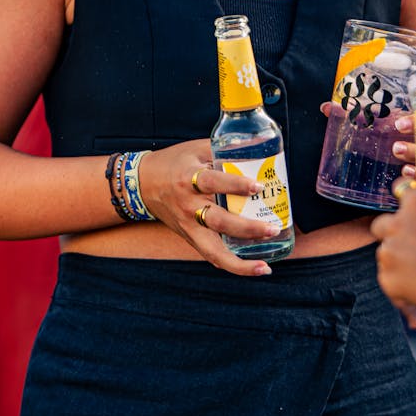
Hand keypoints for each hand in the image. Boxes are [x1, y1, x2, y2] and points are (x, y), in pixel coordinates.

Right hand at [139, 140, 279, 275]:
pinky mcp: (190, 238)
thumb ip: (225, 149)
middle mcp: (188, 206)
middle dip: (247, 228)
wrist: (142, 184)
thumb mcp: (197, 149)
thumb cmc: (175, 163)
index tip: (258, 186)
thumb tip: (259, 146)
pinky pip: (211, 256)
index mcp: (188, 179)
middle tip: (273, 228)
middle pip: (218, 221)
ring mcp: (188, 226)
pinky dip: (232, 265)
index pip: (212, 182)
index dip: (236, 185)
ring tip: (264, 266)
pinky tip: (254, 268)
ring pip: (213, 250)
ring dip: (240, 262)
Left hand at [370, 184, 415, 311]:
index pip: (401, 188)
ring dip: (398, 260)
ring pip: (386, 253)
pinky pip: (389, 278)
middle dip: (392, 233)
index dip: (405, 199)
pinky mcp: (387, 278)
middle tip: (412, 246)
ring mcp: (389, 252)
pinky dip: (400, 282)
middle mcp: (397, 225)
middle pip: (381, 224)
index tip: (409, 207)